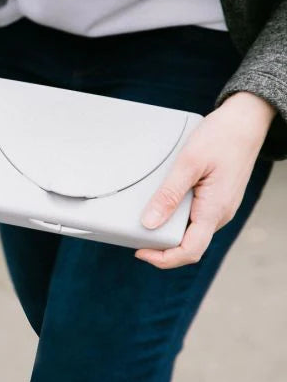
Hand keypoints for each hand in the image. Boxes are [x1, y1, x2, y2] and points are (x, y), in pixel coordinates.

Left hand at [136, 92, 276, 268]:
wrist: (245, 122)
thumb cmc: (221, 137)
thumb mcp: (189, 163)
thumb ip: (169, 194)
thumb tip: (150, 222)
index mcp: (214, 210)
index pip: (190, 251)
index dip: (163, 259)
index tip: (139, 251)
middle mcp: (219, 214)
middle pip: (188, 245)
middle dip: (161, 245)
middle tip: (135, 233)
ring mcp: (219, 208)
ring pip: (191, 231)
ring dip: (168, 230)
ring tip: (146, 216)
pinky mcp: (216, 199)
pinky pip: (195, 217)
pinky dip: (176, 217)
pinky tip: (163, 204)